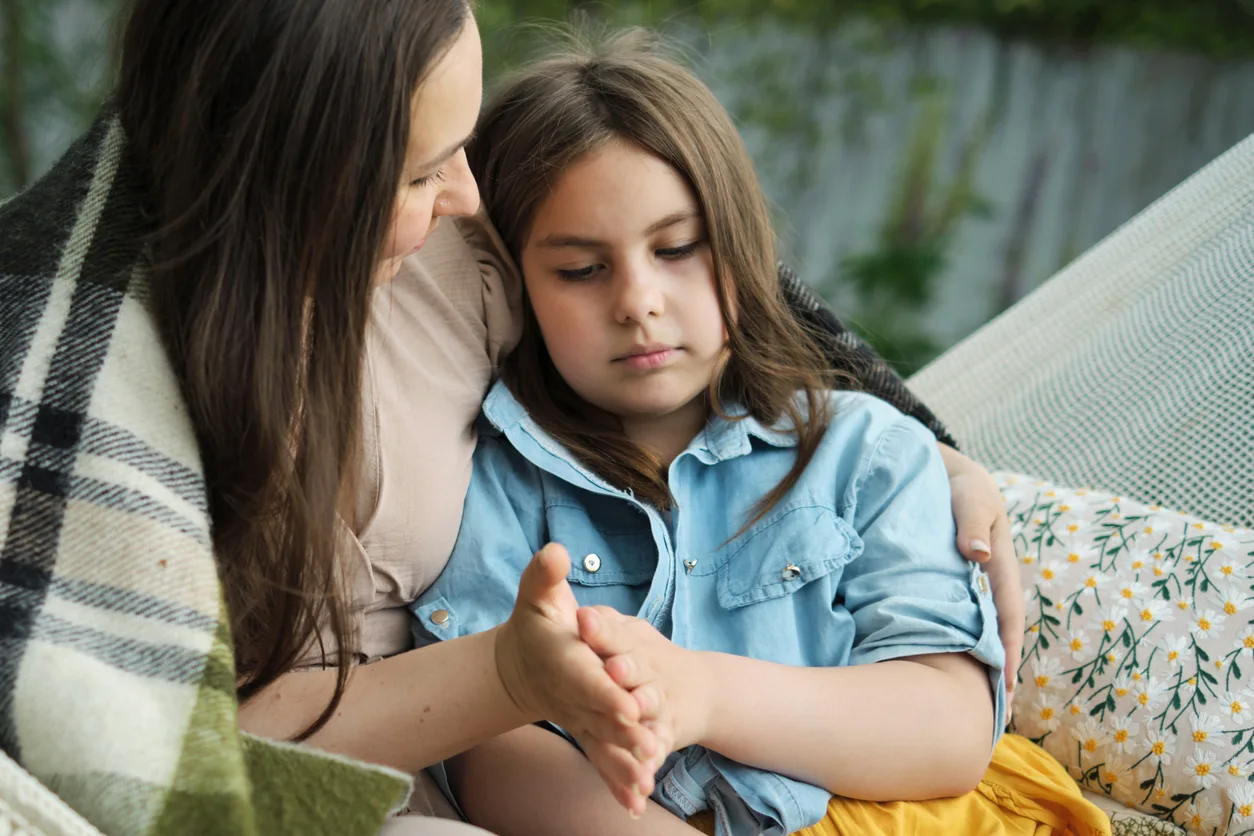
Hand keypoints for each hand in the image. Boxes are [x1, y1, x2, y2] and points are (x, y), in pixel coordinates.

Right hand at [494, 544, 660, 806]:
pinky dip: (617, 781)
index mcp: (564, 662)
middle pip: (600, 717)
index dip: (606, 691)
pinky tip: (637, 804)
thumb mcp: (537, 593)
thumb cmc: (534, 621)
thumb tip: (555, 551)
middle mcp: (572, 696)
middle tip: (651, 749)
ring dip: (623, 766)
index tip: (628, 705)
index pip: (586, 678)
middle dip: (625, 735)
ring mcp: (579, 718)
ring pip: (603, 745)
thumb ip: (544, 574)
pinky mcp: (586, 733)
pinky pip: (601, 759)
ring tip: (646, 786)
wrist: (520, 664)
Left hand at [577, 606, 710, 753]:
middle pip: (637, 668)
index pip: (616, 633)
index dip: (602, 629)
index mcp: (635, 642)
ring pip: (650, 706)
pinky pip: (657, 746)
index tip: (585, 621)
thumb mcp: (628, 634)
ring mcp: (660, 702)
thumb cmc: (644, 657)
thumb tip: (584, 612)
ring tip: (634, 715)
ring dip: (643, 711)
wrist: (698, 690)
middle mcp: (650, 670)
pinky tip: (643, 778)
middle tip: (614, 668)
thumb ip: (606, 623)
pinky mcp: (666, 733)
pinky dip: (651, 760)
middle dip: (627, 668)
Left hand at [938, 445, 1023, 711]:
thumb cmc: (961, 486)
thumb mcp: (970, 499)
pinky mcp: (952, 581)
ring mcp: (972, 584)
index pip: (1007, 615)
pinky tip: (940, 665)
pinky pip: (957, 617)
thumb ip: (972, 525)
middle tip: (992, 715)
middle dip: (996, 670)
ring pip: (976, 630)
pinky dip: (955, 641)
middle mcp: (990, 581)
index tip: (1005, 685)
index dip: (1007, 650)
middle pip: (996, 633)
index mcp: (1001, 566)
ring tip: (968, 702)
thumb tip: (979, 555)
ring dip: (975, 662)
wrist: (948, 472)